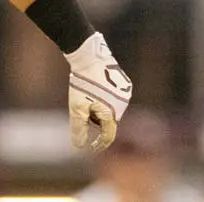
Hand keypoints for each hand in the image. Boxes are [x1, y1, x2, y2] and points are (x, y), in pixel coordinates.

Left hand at [64, 32, 131, 151]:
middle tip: (84, 109)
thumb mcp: (77, 108)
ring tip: (89, 95)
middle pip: (109, 121)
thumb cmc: (82, 83)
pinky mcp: (126, 84)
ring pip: (113, 109)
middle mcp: (123, 105)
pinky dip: (107, 99)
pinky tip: (97, 89)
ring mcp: (126, 94)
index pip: (108, 135)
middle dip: (97, 120)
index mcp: (112, 113)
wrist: (90, 57)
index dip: (100, 144)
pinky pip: (117, 98)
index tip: (92, 147)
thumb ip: (79, 128)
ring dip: (102, 109)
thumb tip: (80, 145)